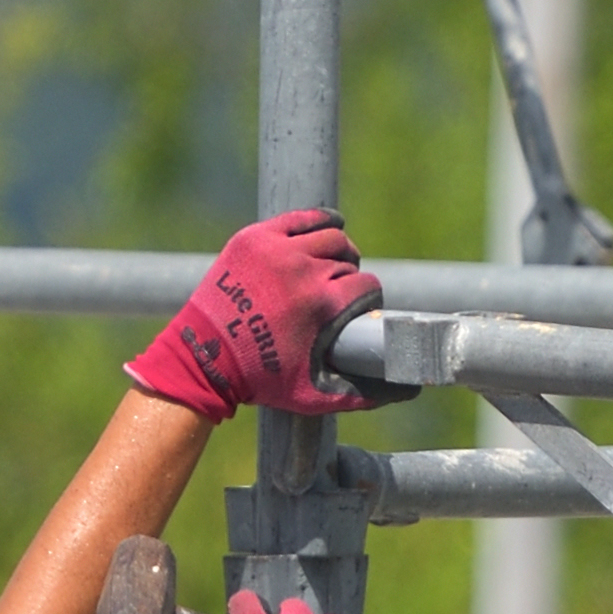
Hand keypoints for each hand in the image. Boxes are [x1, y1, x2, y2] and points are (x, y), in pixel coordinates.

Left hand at [126, 207, 379, 417]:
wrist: (203, 359)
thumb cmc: (259, 381)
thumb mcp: (314, 394)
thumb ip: (364, 394)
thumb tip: (408, 390)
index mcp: (322, 305)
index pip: (367, 287)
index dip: (367, 299)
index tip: (358, 308)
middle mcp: (303, 271)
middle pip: (349, 261)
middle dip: (350, 276)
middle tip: (340, 291)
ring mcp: (276, 250)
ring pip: (330, 235)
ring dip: (338, 249)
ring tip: (331, 264)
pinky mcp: (254, 239)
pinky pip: (299, 219)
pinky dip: (318, 221)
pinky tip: (326, 228)